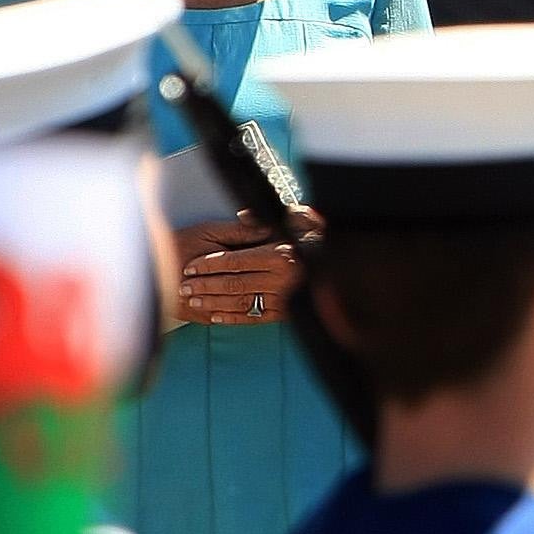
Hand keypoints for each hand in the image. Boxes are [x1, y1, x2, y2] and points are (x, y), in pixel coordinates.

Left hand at [174, 209, 313, 326]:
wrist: (349, 265)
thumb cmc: (321, 237)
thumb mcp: (300, 218)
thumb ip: (270, 217)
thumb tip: (243, 215)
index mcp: (283, 254)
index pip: (236, 260)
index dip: (210, 264)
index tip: (191, 266)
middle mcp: (283, 278)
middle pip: (233, 283)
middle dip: (205, 285)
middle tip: (184, 285)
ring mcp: (285, 299)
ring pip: (240, 302)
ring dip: (213, 303)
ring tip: (192, 301)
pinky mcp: (287, 314)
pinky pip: (254, 318)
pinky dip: (232, 318)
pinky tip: (215, 317)